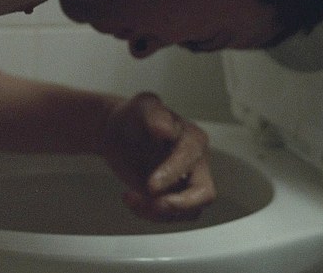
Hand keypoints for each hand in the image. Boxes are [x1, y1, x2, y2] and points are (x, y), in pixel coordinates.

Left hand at [98, 93, 215, 220]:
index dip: (172, 174)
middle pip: (204, 193)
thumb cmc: (133, 117)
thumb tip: (165, 128)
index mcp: (193, 138)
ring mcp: (187, 182)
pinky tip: (130, 198)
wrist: (118, 133)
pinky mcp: (173, 197)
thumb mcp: (141, 106)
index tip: (150, 184)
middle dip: (179, 204)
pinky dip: (150, 214)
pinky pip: (172, 216)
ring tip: (131, 198)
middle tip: (153, 203)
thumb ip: (154, 113)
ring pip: (189, 211)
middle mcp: (196, 162)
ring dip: (159, 212)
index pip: (191, 160)